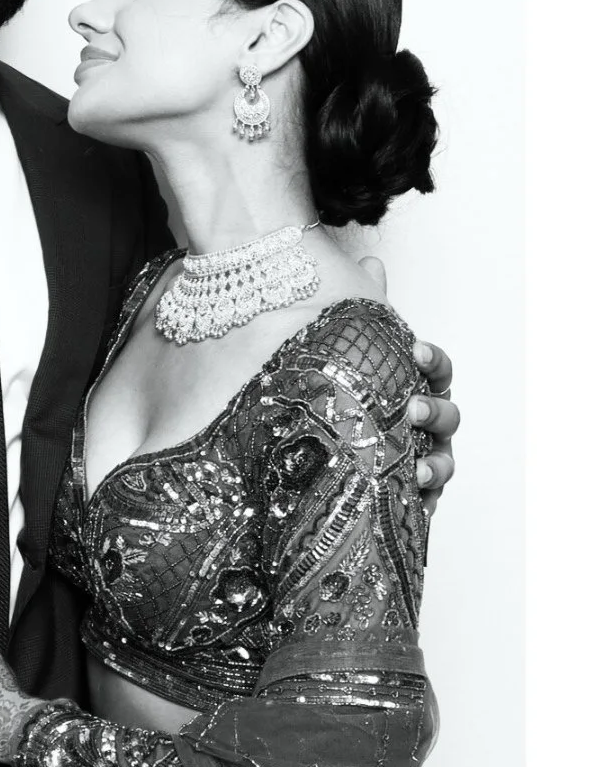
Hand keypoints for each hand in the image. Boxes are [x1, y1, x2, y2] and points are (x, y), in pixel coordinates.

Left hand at [357, 254, 457, 516]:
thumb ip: (365, 312)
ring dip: (435, 463)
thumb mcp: (352, 355)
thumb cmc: (351, 393)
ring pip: (442, 461)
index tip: (415, 349)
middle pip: (447, 416)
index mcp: (418, 385)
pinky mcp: (410, 494)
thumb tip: (371, 262)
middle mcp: (427, 423)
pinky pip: (425, 502)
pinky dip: (424, 503)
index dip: (432, 359)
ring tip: (417, 466)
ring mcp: (423, 458)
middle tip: (411, 410)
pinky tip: (413, 504)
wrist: (321, 445)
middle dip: (433, 412)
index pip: (438, 370)